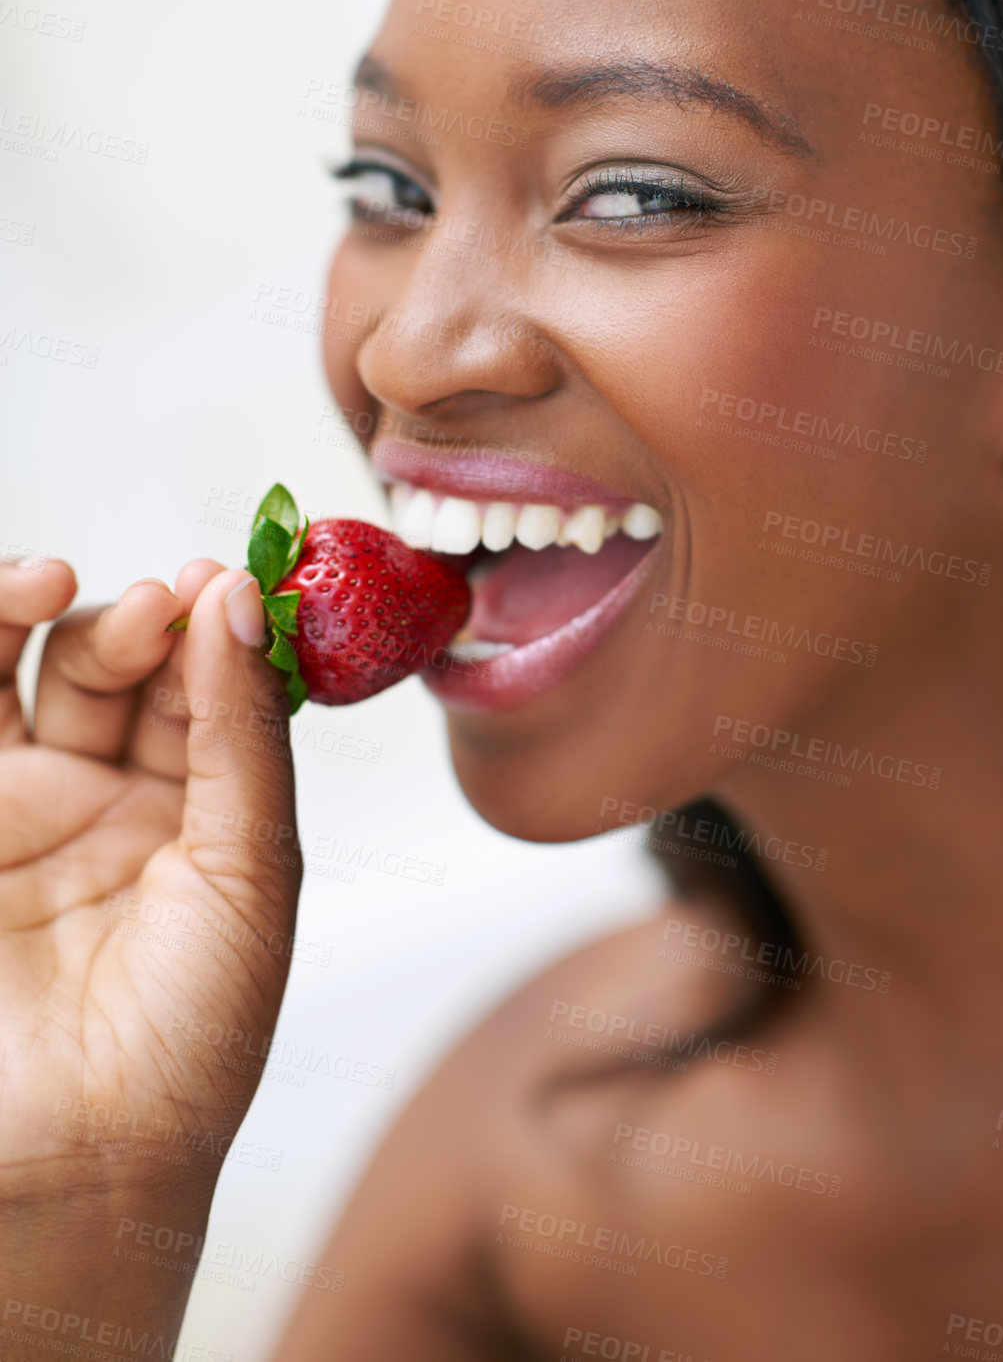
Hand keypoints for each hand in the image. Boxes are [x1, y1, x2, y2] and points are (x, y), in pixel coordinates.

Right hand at [0, 556, 301, 1201]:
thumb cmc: (193, 1032)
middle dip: (137, 621)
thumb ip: (242, 730)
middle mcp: (110, 799)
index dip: (218, 625)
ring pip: (23, 674)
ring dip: (42, 615)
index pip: (209, 685)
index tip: (229, 573)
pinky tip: (17, 608)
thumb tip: (242, 599)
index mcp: (200, 810)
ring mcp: (25, 808)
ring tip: (61, 585)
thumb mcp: (251, 869)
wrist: (81, 1156)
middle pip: (117, 666)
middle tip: (160, 601)